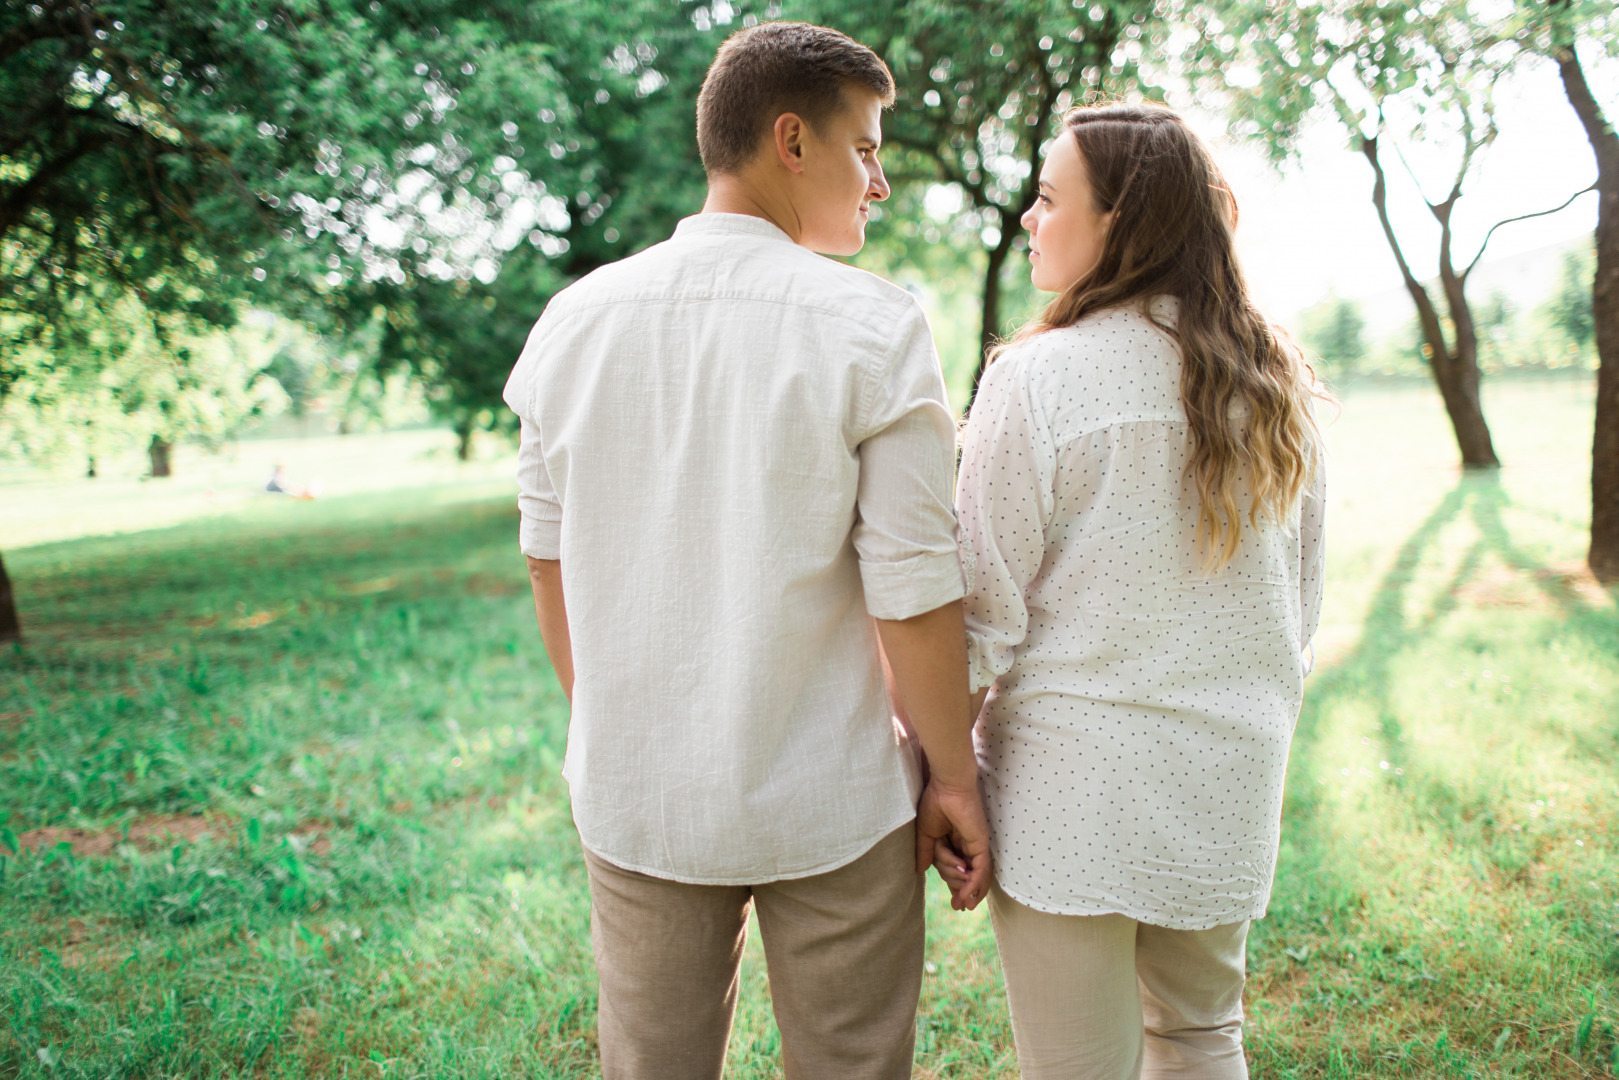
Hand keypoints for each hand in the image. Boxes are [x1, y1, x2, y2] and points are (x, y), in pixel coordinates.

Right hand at [915, 777, 991, 910]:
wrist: (945, 786)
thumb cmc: (934, 802)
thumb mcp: (925, 834)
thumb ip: (925, 852)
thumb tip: (921, 871)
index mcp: (954, 842)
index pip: (956, 870)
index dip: (957, 889)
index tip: (956, 906)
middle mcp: (967, 845)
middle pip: (963, 875)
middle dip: (956, 890)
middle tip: (954, 900)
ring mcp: (975, 845)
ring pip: (972, 876)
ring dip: (966, 891)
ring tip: (959, 902)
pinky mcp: (980, 844)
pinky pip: (980, 870)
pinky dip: (974, 884)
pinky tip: (967, 895)